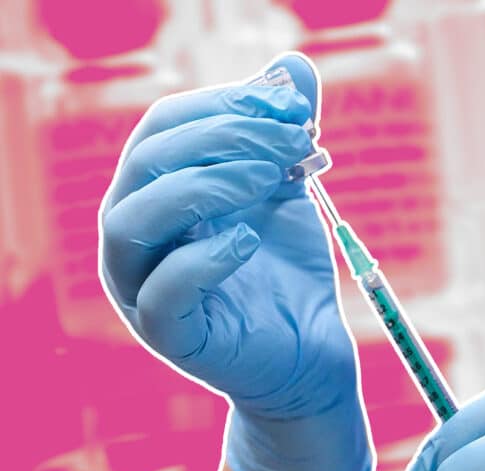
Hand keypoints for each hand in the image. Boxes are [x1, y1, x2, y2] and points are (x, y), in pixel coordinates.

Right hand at [100, 55, 369, 470]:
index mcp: (155, 190)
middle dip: (227, 138)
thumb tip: (294, 64)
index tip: (295, 110)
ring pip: (133, 218)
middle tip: (296, 141)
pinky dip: (203, 257)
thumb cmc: (284, 267)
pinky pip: (161, 291)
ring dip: (207, 184)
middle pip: (148, 161)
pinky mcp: (168, 334)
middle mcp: (134, 234)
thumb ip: (282, 131)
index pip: (166, 126)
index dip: (228, 107)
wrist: (308, 349)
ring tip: (271, 179)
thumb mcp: (287, 188)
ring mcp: (140, 286)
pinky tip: (249, 238)